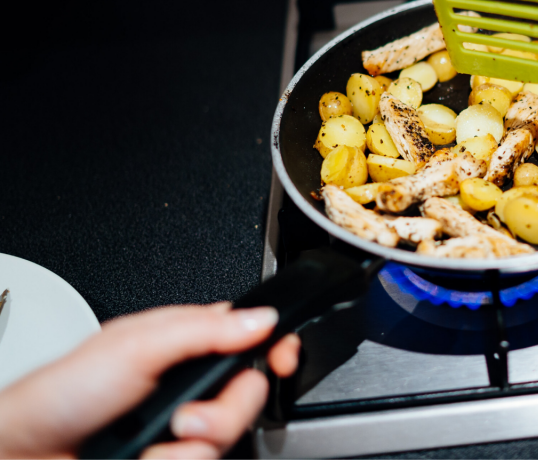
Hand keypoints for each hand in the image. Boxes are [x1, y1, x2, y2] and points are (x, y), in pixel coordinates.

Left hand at [0, 303, 301, 458]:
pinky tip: (146, 455)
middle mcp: (190, 385)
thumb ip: (204, 329)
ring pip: (230, 435)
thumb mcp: (137, 345)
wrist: (29, 453)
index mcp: (186, 341)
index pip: (253, 336)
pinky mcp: (176, 456)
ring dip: (193, 441)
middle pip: (251, 392)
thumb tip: (262, 318)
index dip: (276, 346)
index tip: (283, 358)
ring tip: (158, 436)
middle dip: (226, 409)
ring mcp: (184, 427)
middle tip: (188, 413)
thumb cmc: (65, 392)